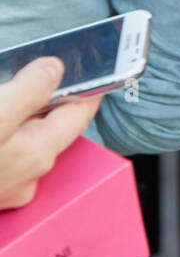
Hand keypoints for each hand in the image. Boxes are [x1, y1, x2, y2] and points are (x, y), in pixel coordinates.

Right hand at [0, 58, 101, 208]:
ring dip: (20, 117)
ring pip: (24, 142)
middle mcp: (27, 176)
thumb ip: (29, 90)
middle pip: (51, 129)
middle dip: (48, 101)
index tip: (94, 68)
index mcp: (38, 153)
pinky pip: (5, 154)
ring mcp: (4, 188)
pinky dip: (4, 133)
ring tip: (9, 96)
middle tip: (41, 73)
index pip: (79, 115)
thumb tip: (54, 71)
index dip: (87, 88)